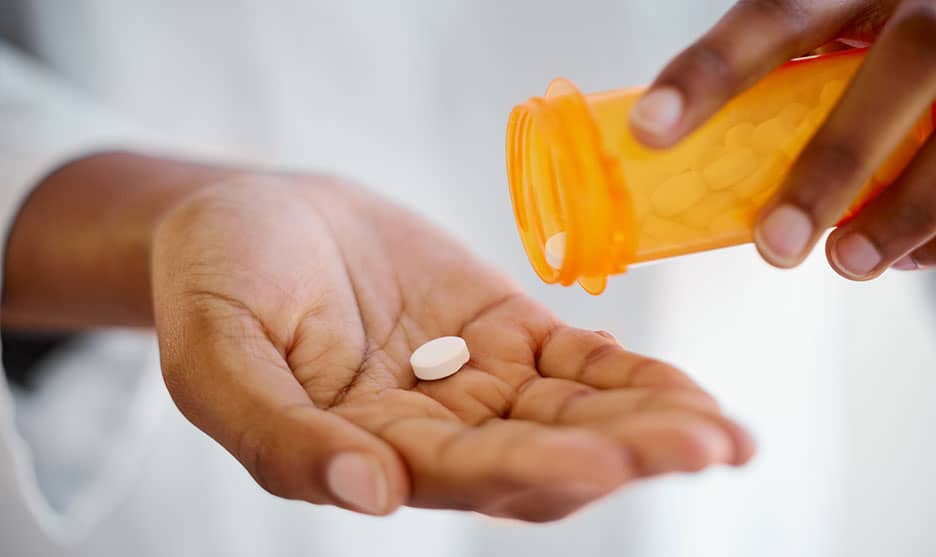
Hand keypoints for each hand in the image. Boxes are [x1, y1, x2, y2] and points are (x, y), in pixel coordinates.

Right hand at [151, 173, 753, 521]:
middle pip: (539, 456)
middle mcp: (430, 432)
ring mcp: (473, 382)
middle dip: (622, 454)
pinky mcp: (503, 331)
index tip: (603, 460)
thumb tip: (371, 495)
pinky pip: (576, 362)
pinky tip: (687, 391)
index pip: (461, 474)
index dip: (532, 466)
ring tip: (724, 434)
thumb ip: (279, 432)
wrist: (253, 216)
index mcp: (363, 452)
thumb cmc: (215, 282)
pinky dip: (629, 374)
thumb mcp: (216, 355)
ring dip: (647, 423)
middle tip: (703, 448)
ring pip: (573, 413)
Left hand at [630, 0, 935, 278]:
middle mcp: (928, 0)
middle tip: (775, 243)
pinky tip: (907, 255)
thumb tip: (685, 160)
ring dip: (902, 211)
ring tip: (846, 262)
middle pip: (899, 66)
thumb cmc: (875, 42)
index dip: (710, 71)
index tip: (652, 127)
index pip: (774, 14)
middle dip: (834, 164)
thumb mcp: (828, 29)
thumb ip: (778, 80)